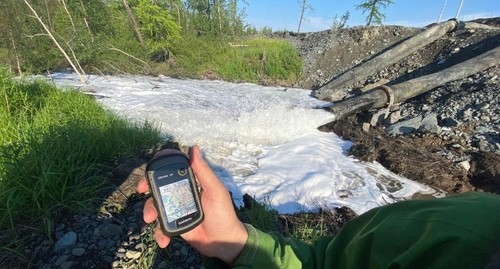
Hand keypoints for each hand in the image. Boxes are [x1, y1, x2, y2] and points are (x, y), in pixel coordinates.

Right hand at [137, 146, 247, 263]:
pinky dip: (159, 233)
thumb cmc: (223, 213)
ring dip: (150, 211)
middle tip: (141, 190)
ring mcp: (176, 208)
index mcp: (192, 182)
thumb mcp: (215, 190)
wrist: (223, 242)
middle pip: (159, 186)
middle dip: (148, 187)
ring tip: (151, 219)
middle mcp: (181, 193)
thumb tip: (194, 148)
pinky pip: (160, 226)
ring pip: (156, 205)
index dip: (160, 165)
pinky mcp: (173, 224)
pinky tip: (164, 240)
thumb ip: (204, 171)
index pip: (173, 168)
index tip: (152, 168)